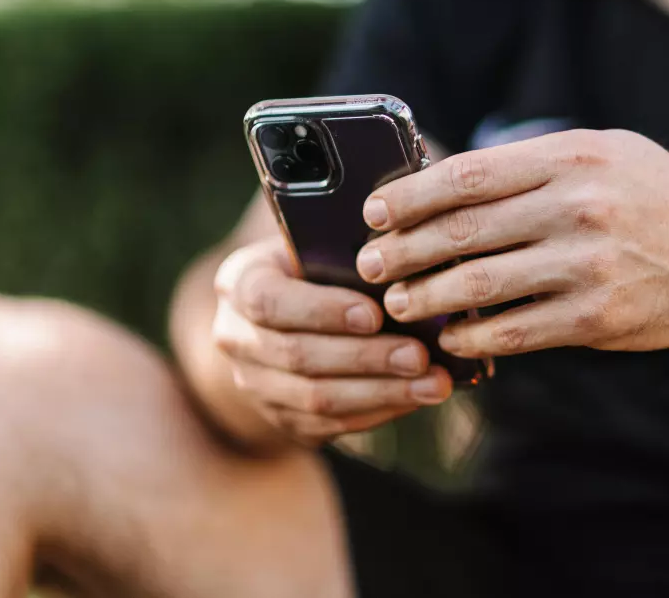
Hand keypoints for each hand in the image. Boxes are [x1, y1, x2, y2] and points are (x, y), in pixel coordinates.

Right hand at [211, 238, 452, 444]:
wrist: (282, 314)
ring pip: (316, 398)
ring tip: (433, 384)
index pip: (269, 301)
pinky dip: (379, 412)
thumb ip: (344, 252)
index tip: (375, 315)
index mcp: (239, 283)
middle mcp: (235, 337)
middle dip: (365, 358)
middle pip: (298, 356)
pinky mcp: (281, 418)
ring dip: (382, 392)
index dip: (322, 311)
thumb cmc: (313, 265)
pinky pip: (330, 424)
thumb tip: (406, 265)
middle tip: (420, 355)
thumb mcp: (315, 244)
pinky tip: (417, 398)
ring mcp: (254, 384)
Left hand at [356, 130, 668, 357]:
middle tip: (367, 265)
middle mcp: (576, 207)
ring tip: (396, 305)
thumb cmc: (653, 192)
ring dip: (426, 298)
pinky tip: (449, 336)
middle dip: (402, 251)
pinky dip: (473, 334)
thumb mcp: (600, 151)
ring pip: (480, 284)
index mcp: (568, 159)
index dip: (410, 195)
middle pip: (462, 231)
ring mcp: (588, 265)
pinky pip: (517, 329)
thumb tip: (448, 181)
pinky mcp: (599, 316)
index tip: (374, 211)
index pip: (467, 176)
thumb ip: (532, 164)